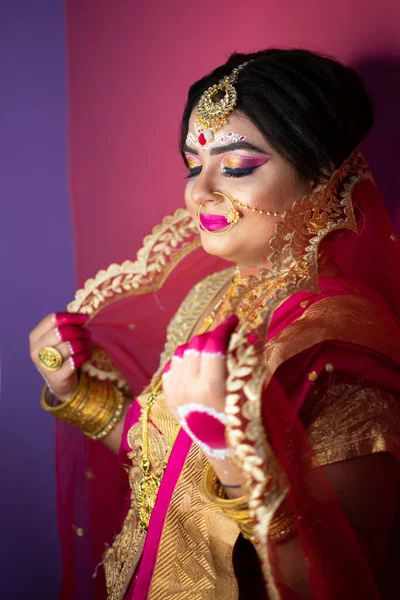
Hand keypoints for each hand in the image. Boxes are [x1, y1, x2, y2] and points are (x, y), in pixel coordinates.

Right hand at [30, 312, 91, 401]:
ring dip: (84, 343)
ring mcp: (44, 364)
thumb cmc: (60, 355)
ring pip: (70, 346)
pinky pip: (75, 360)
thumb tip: (82, 315)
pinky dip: (85, 355)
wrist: (60, 382)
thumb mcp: (58, 340)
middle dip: (79, 331)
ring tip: (88, 344)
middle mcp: (36, 350)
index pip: (52, 320)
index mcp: (35, 336)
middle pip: (61, 332)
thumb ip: (65, 327)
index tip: (84, 318)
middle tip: (88, 334)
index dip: (70, 317)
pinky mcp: (57, 376)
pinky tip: (87, 354)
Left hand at [162, 314, 237, 449]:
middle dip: (212, 337)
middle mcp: (188, 387)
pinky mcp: (167, 396)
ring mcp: (174, 392)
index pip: (213, 344)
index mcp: (210, 386)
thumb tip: (245, 333)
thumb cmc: (240, 420)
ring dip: (196, 348)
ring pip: (180, 352)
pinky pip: (170, 366)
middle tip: (224, 337)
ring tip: (209, 352)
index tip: (234, 320)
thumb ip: (244, 361)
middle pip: (196, 344)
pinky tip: (195, 366)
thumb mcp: (246, 391)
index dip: (224, 328)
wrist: (220, 450)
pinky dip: (183, 361)